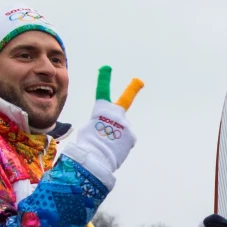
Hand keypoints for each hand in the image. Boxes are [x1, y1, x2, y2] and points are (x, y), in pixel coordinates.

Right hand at [57, 66, 136, 189]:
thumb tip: (109, 129)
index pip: (102, 91)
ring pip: (122, 130)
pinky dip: (121, 145)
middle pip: (124, 101)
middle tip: (138, 80)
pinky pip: (125, 140)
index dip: (104, 79)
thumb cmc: (88, 144)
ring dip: (117, 136)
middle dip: (133, 88)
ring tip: (108, 145)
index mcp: (101, 110)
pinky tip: (114, 150)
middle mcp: (116, 114)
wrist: (97, 158)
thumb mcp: (87, 129)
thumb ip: (100, 124)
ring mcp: (126, 125)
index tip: (107, 67)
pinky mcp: (132, 137)